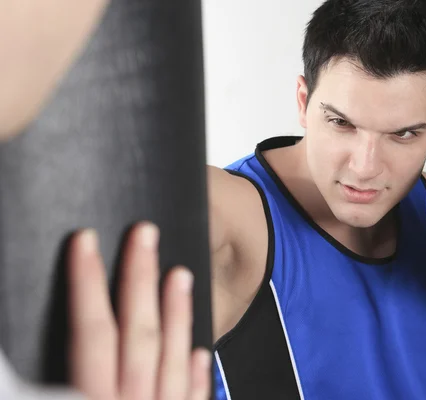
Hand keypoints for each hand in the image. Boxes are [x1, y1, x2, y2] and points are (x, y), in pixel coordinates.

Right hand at [0, 222, 211, 398]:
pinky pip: (193, 399)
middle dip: (140, 279)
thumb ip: (51, 380)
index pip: (90, 332)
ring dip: (177, 313)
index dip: (87, 283)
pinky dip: (196, 375)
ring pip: (172, 358)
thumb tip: (24, 356)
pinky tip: (199, 349)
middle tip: (145, 234)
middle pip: (138, 334)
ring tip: (181, 274)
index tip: (85, 241)